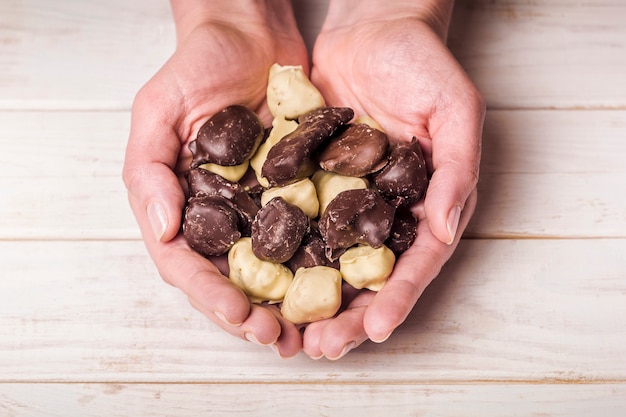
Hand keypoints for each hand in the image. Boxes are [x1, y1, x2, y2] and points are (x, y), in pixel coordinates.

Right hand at [122, 0, 308, 357]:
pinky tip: (336, 286)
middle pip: (230, 279)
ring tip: (305, 334)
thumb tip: (161, 229)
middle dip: (250, 315)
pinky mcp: (298, 192)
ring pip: (271, 269)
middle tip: (277, 340)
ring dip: (285, 306)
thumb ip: (148, 170)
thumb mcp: (158, 110)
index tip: (236, 315)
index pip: (187, 264)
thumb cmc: (198, 66)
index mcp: (181, 205)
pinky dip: (319, 264)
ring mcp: (259, 207)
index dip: (209, 294)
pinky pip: (308, 234)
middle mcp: (220, 215)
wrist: (252, 34)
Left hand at [304, 0, 484, 358]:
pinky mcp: (312, 179)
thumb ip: (458, 168)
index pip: (415, 260)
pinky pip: (297, 221)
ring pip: (328, 259)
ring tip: (289, 331)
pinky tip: (262, 279)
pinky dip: (282, 252)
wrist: (371, 26)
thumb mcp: (455, 109)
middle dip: (349, 314)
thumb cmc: (423, 62)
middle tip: (321, 347)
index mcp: (426, 201)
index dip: (399, 296)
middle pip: (369, 273)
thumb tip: (445, 227)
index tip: (377, 328)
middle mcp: (385, 208)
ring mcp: (347, 197)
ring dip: (311, 298)